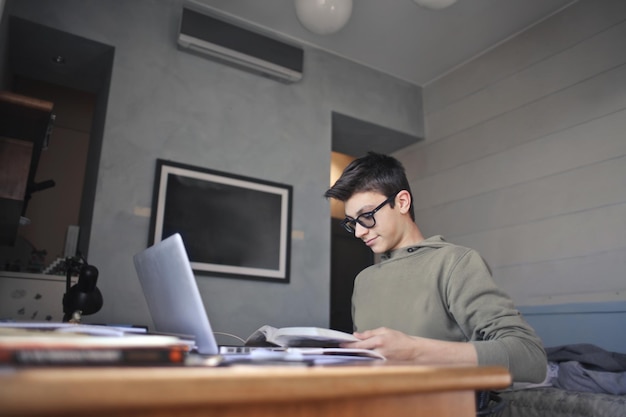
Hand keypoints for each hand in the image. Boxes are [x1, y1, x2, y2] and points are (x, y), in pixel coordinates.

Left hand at [341, 327, 477, 364]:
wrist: (414, 351)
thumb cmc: (400, 339)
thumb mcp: (385, 330)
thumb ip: (370, 333)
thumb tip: (357, 335)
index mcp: (379, 341)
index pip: (360, 344)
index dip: (349, 344)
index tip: (341, 343)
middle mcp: (379, 351)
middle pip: (360, 352)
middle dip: (350, 349)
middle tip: (341, 347)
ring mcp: (381, 359)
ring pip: (364, 356)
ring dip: (357, 353)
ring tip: (349, 350)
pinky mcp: (383, 365)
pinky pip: (370, 360)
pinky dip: (365, 357)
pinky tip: (360, 355)